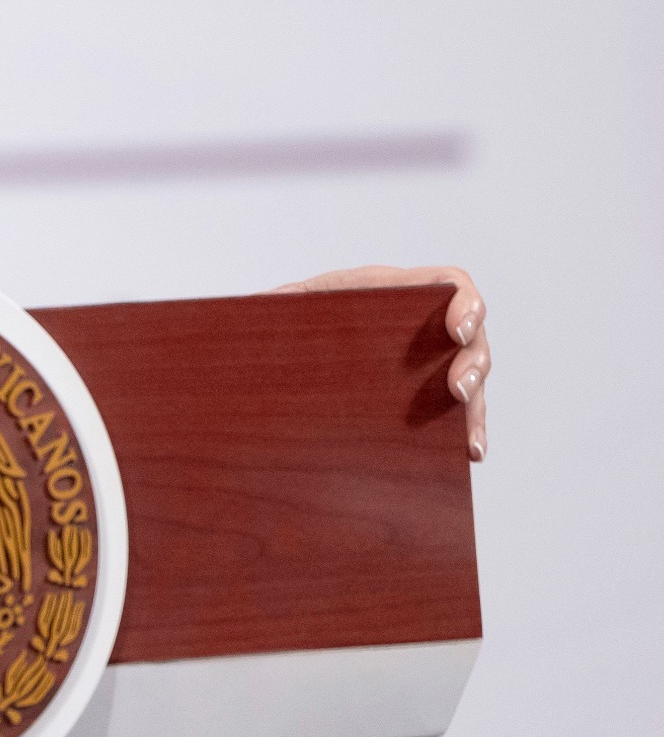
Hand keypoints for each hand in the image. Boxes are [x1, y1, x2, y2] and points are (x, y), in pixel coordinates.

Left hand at [270, 265, 490, 461]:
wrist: (291, 346)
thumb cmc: (296, 316)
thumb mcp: (289, 305)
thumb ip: (281, 302)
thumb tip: (262, 307)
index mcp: (394, 291)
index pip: (448, 284)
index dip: (466, 303)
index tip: (457, 331)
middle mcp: (423, 323)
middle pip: (472, 337)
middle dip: (473, 364)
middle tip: (456, 390)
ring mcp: (429, 359)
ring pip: (472, 376)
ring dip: (475, 406)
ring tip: (467, 439)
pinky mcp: (427, 391)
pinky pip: (459, 409)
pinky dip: (468, 428)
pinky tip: (470, 452)